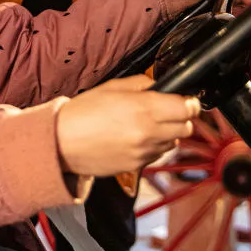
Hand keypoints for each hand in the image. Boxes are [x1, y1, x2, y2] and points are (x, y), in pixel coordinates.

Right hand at [55, 75, 200, 176]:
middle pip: (186, 127)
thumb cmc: (83, 112)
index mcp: (144, 108)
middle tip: (167, 111)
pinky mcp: (138, 166)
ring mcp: (144, 151)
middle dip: (181, 118)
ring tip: (148, 126)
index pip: (187, 108)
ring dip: (168, 133)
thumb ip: (141, 84)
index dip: (189, 102)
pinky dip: (154, 146)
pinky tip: (137, 139)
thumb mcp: (112, 87)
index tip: (185, 100)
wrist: (62, 143)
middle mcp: (149, 132)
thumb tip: (159, 87)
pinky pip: (158, 154)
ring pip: (174, 142)